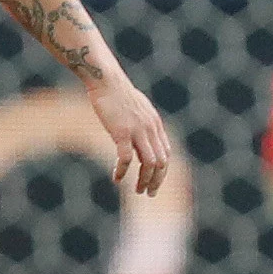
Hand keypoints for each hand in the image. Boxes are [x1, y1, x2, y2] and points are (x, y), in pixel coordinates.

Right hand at [88, 78, 173, 196]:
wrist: (106, 80)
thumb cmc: (118, 93)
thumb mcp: (137, 108)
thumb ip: (143, 122)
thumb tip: (142, 134)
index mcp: (155, 124)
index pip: (166, 153)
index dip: (162, 171)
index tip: (154, 182)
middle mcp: (151, 129)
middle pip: (161, 162)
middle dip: (156, 180)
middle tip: (148, 193)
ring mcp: (138, 131)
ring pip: (148, 163)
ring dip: (144, 180)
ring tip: (137, 190)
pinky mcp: (122, 132)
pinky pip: (126, 158)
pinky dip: (122, 171)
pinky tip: (116, 179)